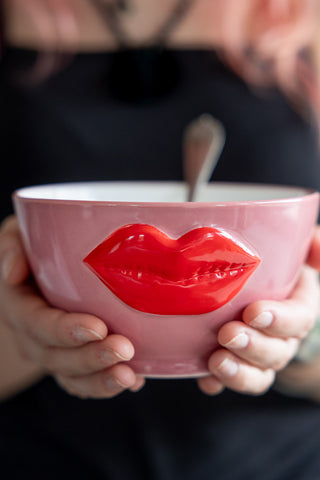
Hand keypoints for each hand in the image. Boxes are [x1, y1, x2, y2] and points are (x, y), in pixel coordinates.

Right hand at [0, 216, 144, 398]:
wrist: (42, 270)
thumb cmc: (35, 246)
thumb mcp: (17, 235)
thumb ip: (12, 246)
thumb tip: (11, 272)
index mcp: (18, 305)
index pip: (36, 323)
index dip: (64, 330)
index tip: (98, 327)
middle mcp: (32, 336)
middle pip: (56, 357)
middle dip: (90, 357)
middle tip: (124, 349)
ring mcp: (52, 352)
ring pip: (71, 377)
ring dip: (100, 380)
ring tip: (130, 377)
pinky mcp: (72, 360)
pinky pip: (85, 382)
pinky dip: (107, 384)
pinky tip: (136, 381)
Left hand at [197, 241, 319, 395]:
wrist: (253, 291)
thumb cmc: (273, 268)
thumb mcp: (294, 251)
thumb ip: (311, 246)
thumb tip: (319, 247)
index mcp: (299, 308)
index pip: (299, 318)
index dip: (279, 320)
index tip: (253, 312)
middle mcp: (283, 338)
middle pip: (277, 352)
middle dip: (253, 346)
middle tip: (228, 334)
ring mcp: (261, 356)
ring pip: (259, 374)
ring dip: (239, 372)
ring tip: (216, 362)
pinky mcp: (238, 365)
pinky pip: (232, 381)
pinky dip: (220, 383)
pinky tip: (206, 381)